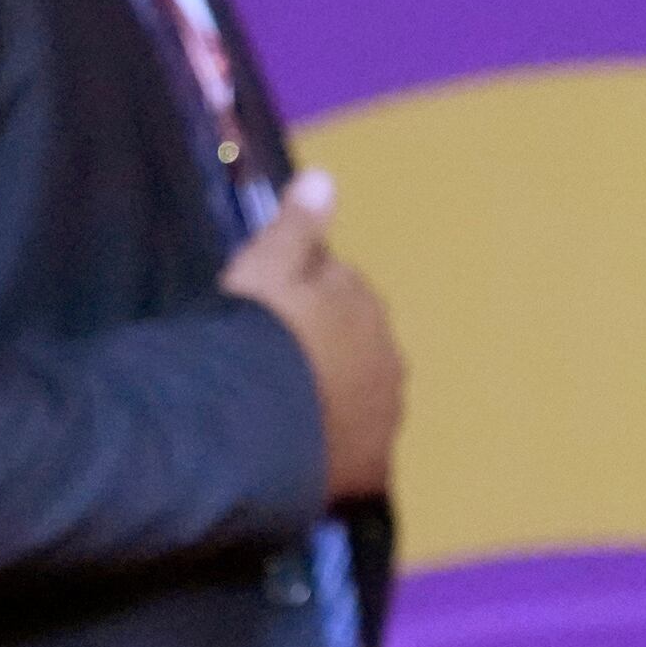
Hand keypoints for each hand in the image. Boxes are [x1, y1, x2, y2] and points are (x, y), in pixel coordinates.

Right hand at [222, 168, 404, 501]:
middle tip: (270, 363)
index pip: (341, 291)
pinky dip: (337, 450)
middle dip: (325, 349)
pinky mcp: (369, 468)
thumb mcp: (267, 264)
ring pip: (359, 400)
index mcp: (366, 306)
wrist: (257, 419)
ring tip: (284, 411)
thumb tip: (325, 178)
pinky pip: (355, 455)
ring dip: (332, 400)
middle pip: (356, 347)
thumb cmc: (259, 335)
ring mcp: (382, 417)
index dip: (302, 299)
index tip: (268, 313)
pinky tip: (305, 455)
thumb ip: (297, 225)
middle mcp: (388, 360)